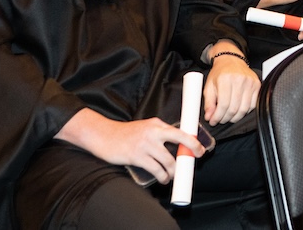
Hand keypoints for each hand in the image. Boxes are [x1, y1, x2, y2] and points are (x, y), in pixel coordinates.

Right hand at [55, 109, 202, 184]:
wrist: (103, 136)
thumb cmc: (125, 134)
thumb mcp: (145, 127)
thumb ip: (159, 133)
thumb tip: (176, 144)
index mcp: (157, 124)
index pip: (180, 131)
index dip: (193, 141)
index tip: (199, 150)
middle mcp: (153, 132)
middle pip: (180, 139)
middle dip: (190, 152)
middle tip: (193, 161)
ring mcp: (145, 144)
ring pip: (168, 160)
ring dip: (173, 171)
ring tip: (171, 176)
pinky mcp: (137, 156)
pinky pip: (155, 169)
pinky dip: (162, 176)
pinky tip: (162, 179)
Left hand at [203, 42, 259, 124]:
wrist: (231, 60)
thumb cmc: (220, 73)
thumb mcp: (209, 86)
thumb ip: (208, 103)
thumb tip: (209, 116)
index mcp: (225, 79)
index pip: (223, 104)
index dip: (217, 116)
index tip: (213, 121)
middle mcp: (239, 80)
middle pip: (234, 109)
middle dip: (225, 118)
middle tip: (219, 120)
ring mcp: (250, 82)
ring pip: (244, 109)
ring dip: (235, 117)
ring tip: (228, 116)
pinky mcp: (257, 85)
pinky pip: (252, 105)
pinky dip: (244, 111)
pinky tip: (237, 110)